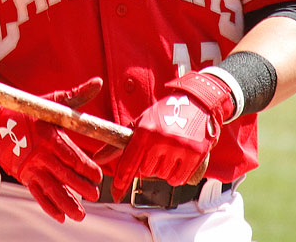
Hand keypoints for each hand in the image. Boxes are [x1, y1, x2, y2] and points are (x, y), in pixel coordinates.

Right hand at [0, 79, 103, 222]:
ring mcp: (31, 168)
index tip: (98, 175)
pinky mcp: (24, 176)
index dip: (87, 168)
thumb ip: (77, 96)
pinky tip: (60, 216)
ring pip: (52, 190)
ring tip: (80, 215)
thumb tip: (97, 83)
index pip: (72, 157)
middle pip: (65, 176)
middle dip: (81, 188)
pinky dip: (48, 207)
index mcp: (49, 138)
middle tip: (94, 195)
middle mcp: (41, 156)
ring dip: (67, 204)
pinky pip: (37, 195)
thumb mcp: (52, 102)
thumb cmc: (28, 112)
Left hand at [110, 71, 233, 202]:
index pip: (129, 161)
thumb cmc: (165, 113)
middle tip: (155, 152)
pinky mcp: (194, 155)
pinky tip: (178, 160)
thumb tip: (97, 159)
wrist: (198, 103)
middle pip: (145, 171)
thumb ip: (119, 144)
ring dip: (162, 170)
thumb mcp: (141, 123)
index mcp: (145, 130)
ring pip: (161, 176)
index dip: (121, 179)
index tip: (115, 192)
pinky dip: (176, 175)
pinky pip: (178, 179)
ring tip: (168, 152)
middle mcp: (161, 140)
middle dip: (147, 166)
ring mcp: (178, 148)